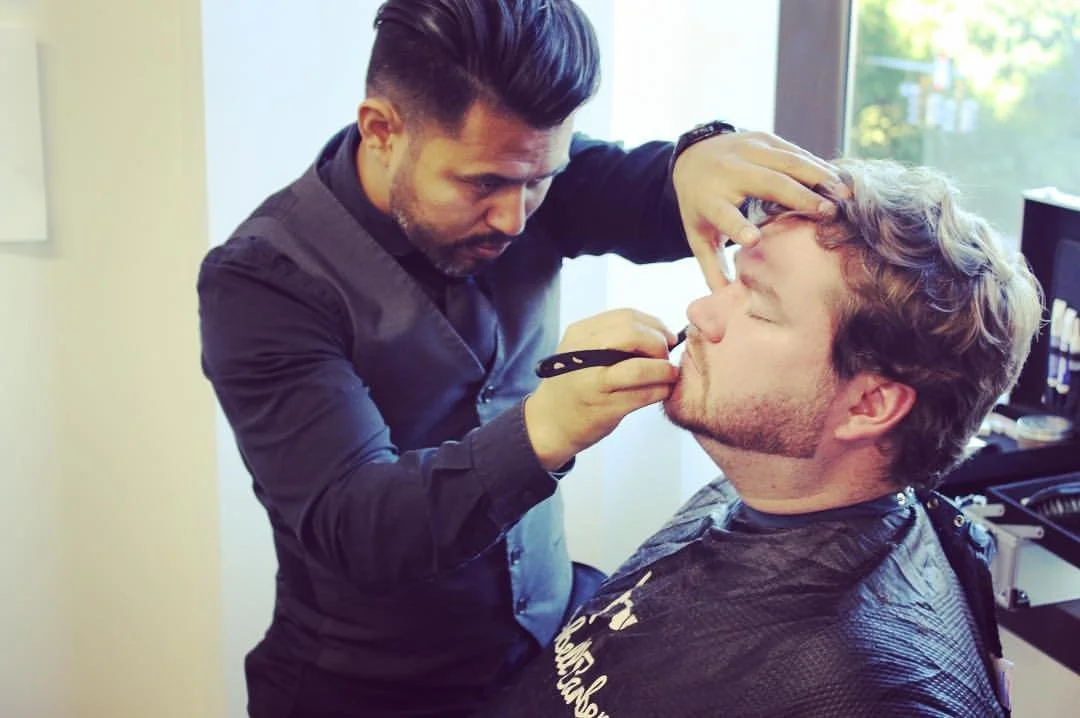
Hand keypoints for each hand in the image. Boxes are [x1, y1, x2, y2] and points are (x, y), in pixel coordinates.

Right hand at [524, 309, 679, 470]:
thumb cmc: (573, 385)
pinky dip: (661, 390)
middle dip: (659, 344)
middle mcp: (583, 355)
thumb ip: (610, 337)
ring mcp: (593, 382)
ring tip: (669, 375)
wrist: (549, 423)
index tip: (665, 336)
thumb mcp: (580, 350)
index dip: (654, 324)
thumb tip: (657, 332)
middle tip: (665, 356)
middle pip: (634, 335)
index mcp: (579, 334)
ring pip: (641, 368)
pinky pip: (643, 394)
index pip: (626, 317)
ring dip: (664, 370)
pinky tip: (662, 391)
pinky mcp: (604, 407)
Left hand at [672, 131, 848, 289]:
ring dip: (819, 177)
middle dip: (800, 197)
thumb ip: (712, 266)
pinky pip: (793, 150)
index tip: (754, 241)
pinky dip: (817, 164)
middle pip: (767, 183)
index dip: (737, 228)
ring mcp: (746, 150)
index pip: (723, 215)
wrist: (692, 158)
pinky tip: (838, 178)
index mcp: (708, 200)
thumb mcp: (699, 235)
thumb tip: (725, 299)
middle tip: (829, 214)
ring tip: (845, 195)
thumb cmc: (700, 206)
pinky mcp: (762, 138)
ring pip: (787, 161)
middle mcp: (727, 172)